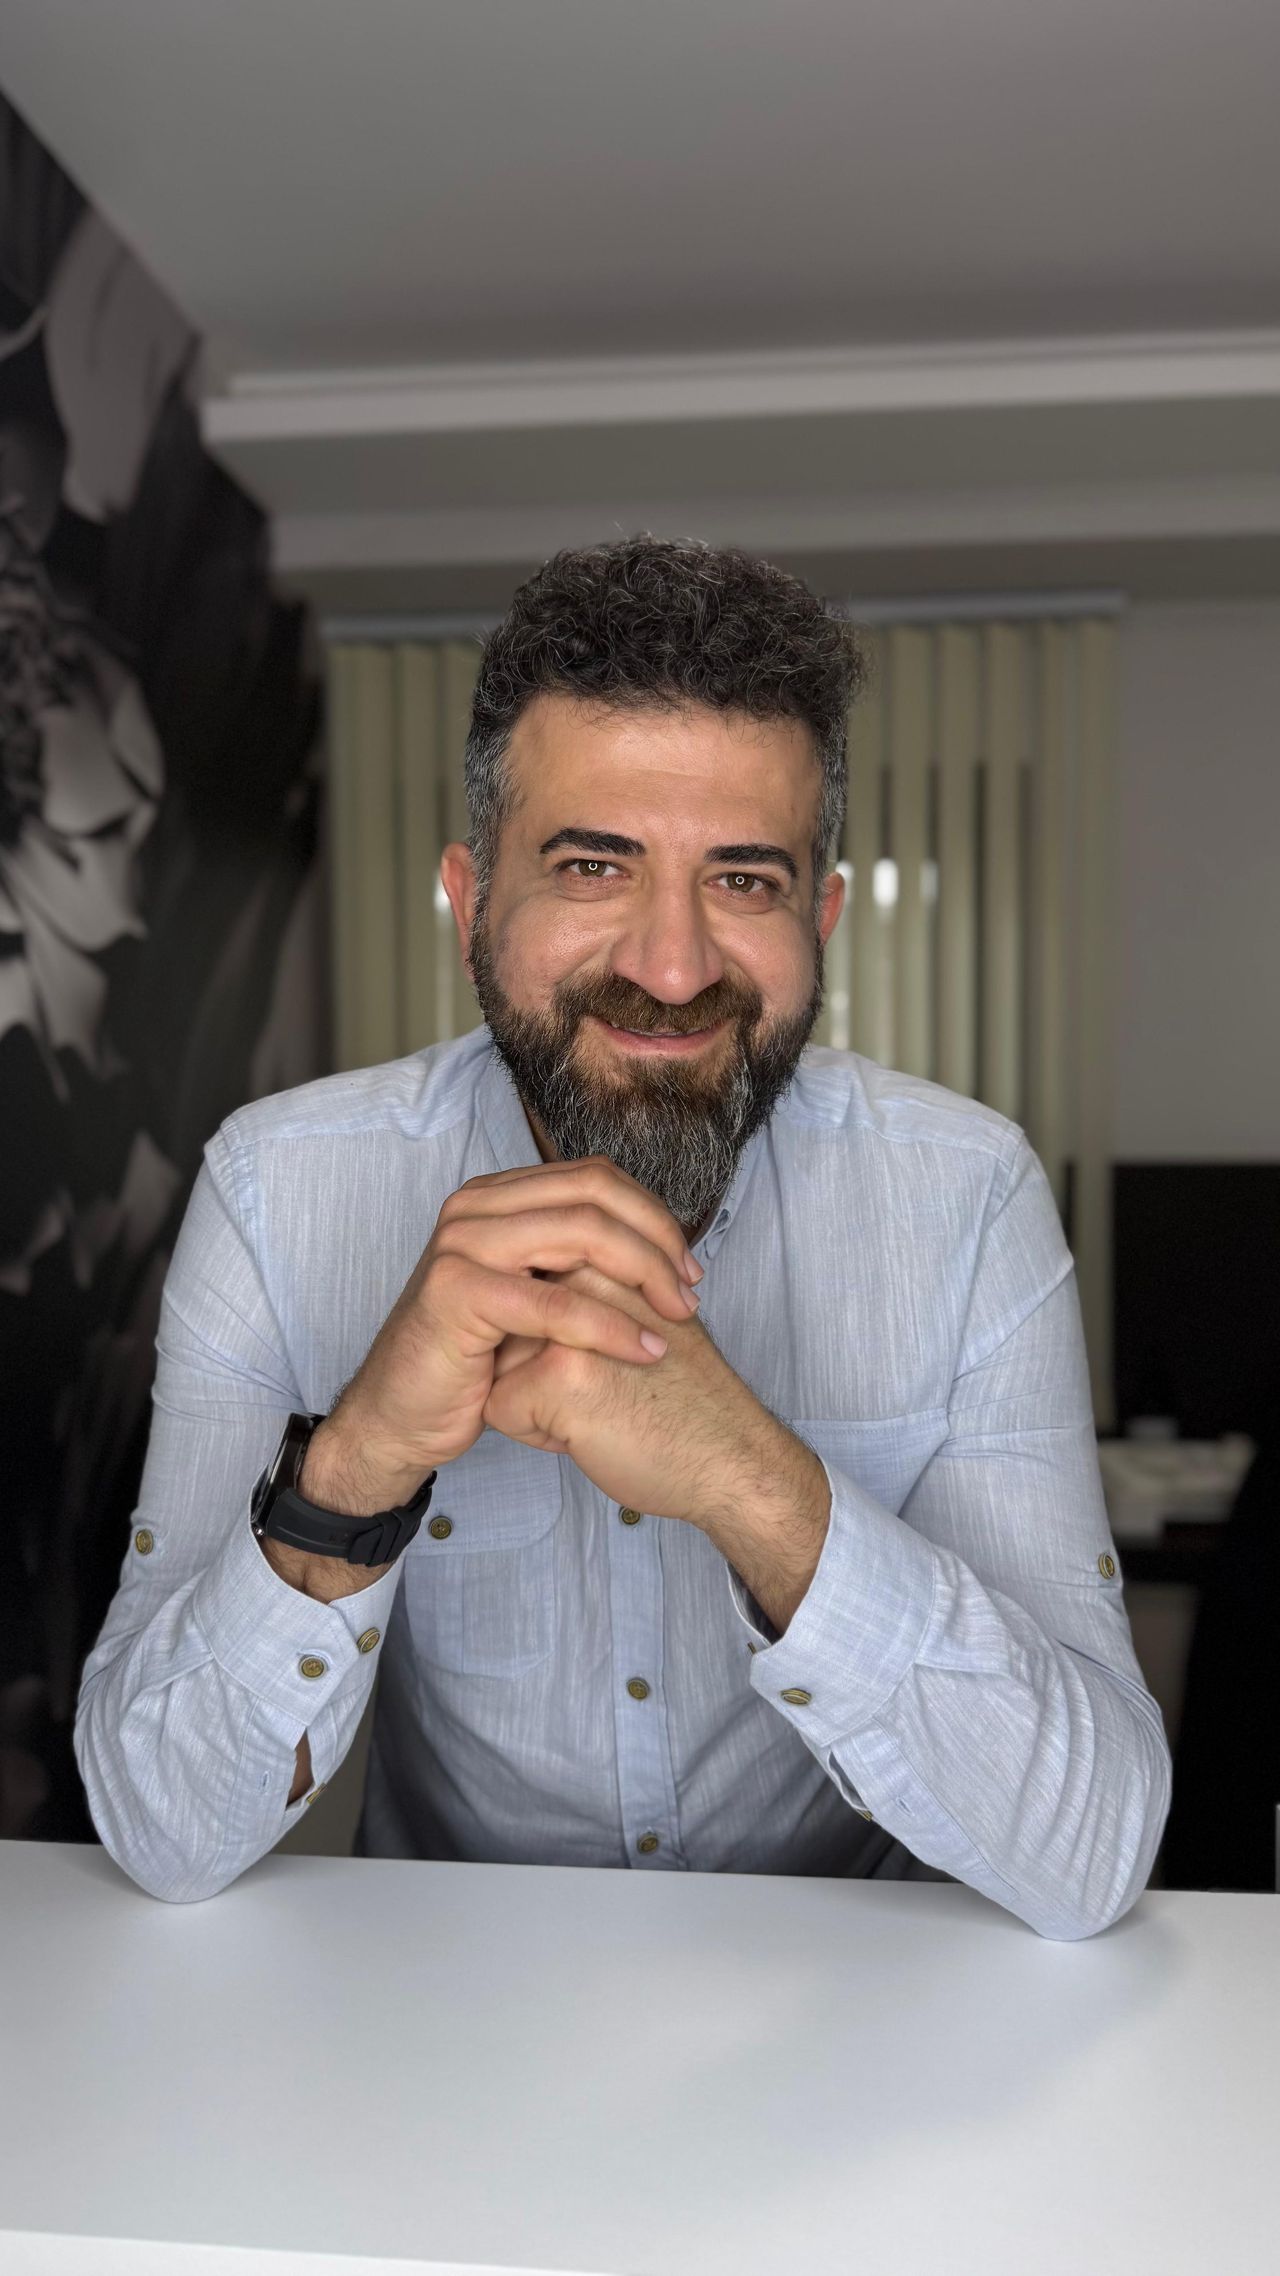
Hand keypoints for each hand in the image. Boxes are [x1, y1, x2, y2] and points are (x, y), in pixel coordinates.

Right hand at [309, 1157, 702, 1509]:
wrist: (402, 1414)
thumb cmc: (475, 1362)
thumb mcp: (531, 1294)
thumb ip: (575, 1259)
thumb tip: (661, 1244)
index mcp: (497, 1196)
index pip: (596, 1178)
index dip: (653, 1217)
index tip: (688, 1268)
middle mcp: (475, 1206)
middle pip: (596, 1195)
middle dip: (657, 1242)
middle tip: (689, 1294)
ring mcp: (461, 1243)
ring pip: (582, 1234)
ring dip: (645, 1275)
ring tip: (677, 1319)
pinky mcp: (456, 1292)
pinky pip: (556, 1302)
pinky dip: (610, 1326)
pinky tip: (645, 1351)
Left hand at [482, 1257, 781, 1525]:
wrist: (728, 1456)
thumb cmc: (683, 1398)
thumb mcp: (639, 1318)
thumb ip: (588, 1295)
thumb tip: (520, 1292)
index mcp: (598, 1262)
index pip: (523, 1302)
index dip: (550, 1345)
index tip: (608, 1363)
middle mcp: (581, 1281)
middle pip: (505, 1331)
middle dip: (533, 1370)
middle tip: (605, 1388)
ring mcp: (570, 1326)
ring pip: (497, 1369)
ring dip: (533, 1401)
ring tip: (597, 1409)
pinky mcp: (558, 1377)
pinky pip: (500, 1411)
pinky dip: (535, 1435)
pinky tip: (590, 1434)